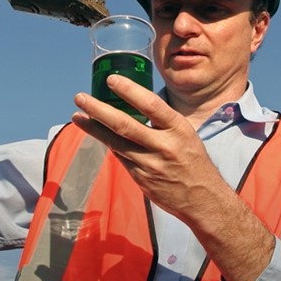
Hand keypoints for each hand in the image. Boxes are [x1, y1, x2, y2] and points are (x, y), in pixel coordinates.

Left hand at [72, 75, 221, 218]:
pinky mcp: (141, 179)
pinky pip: (120, 158)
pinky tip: (97, 134)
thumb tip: (135, 103)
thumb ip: (163, 122)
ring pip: (115, 143)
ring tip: (77, 116)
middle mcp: (164, 146)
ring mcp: (150, 165)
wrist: (203, 200)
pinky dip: (109, 144)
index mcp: (178, 129)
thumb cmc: (194, 162)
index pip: (151, 105)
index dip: (129, 91)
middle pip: (124, 125)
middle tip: (80, 98)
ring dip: (94, 128)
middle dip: (98, 110)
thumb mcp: (186, 135)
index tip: (111, 80)